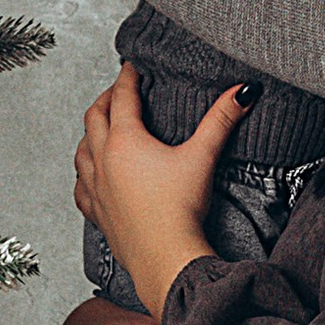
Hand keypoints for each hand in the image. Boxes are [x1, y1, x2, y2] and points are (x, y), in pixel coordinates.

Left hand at [73, 66, 249, 314]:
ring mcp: (96, 188)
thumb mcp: (202, 157)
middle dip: (105, 100)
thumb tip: (243, 91)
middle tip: (117, 91)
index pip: (122, 97)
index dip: (127, 77)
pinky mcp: (97, 213)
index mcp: (125, 141)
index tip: (132, 66)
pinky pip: (81, 187)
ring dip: (89, 134)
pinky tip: (89, 176)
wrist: (166, 258)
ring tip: (100, 128)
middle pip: (95, 118)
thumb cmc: (181, 210)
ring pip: (81, 151)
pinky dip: (84, 174)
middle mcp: (103, 160)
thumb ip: (221, 120)